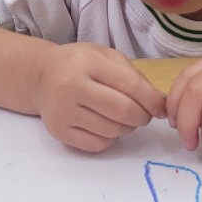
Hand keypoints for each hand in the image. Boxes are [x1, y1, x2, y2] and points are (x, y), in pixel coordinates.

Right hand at [37, 43, 165, 152]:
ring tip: (122, 117)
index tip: (161, 108)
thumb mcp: (105, 56)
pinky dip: (110, 139)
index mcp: (88, 63)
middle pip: (123, 111)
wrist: (40, 76)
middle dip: (143, 117)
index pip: (130, 86)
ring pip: (113, 131)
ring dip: (127, 128)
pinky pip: (98, 144)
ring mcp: (63, 111)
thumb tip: (160, 102)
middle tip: (144, 115)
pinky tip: (106, 125)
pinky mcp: (58, 131)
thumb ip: (133, 76)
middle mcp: (72, 86)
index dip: (152, 100)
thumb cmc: (79, 64)